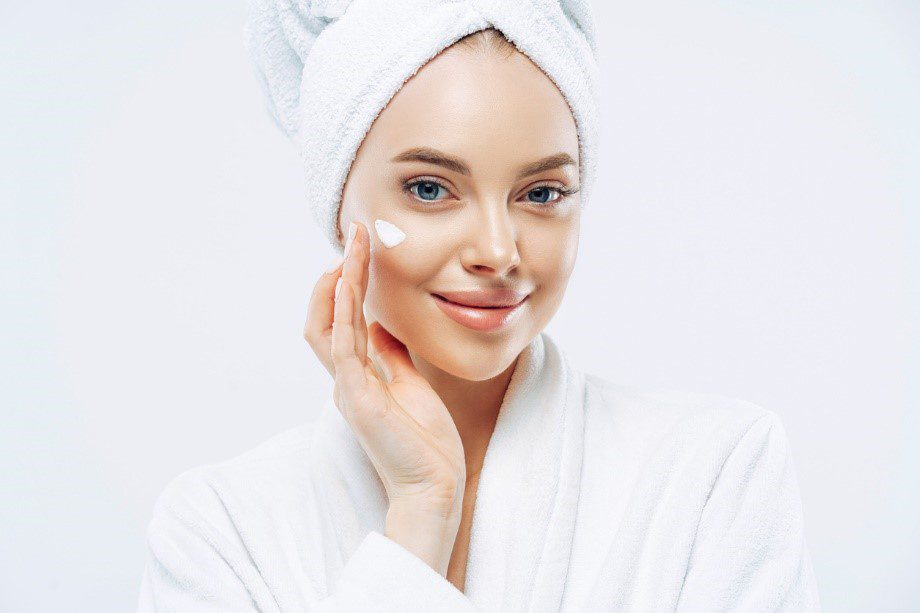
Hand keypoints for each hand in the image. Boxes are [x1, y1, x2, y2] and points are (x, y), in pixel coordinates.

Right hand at [303, 221, 466, 512]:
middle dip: (339, 273)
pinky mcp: (357, 397)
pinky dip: (341, 312)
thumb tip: (381, 324)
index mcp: (360, 376)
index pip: (343, 320)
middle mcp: (347, 378)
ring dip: (338, 282)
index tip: (362, 249)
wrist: (433, 485)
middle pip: (327, 315)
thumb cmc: (425, 443)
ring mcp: (348, 387)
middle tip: (353, 235)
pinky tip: (346, 282)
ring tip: (350, 246)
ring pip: (327, 324)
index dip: (348, 284)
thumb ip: (391, 355)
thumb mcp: (409, 384)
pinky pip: (341, 347)